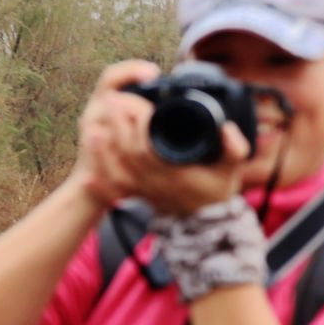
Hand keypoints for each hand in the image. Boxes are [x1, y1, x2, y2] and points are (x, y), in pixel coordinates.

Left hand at [69, 61, 251, 216]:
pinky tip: (88, 175)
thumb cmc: (217, 193)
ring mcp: (145, 190)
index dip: (141, 124)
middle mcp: (156, 182)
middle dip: (118, 125)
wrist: (208, 224)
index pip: (150, 146)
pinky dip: (101, 184)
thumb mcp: (231, 170)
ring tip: (93, 127)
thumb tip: (229, 129)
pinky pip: (116, 192)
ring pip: (118, 171)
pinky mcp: (140, 196)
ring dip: (103, 150)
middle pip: (128, 152)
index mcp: (174, 171)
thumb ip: (234, 150)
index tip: (139, 103)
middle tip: (112, 100)